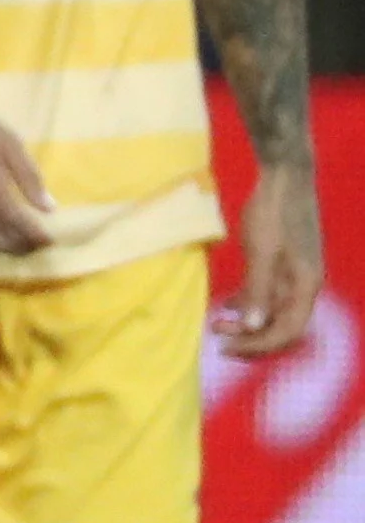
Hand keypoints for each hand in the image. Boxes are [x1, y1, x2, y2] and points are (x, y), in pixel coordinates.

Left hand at [220, 171, 323, 358]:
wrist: (284, 176)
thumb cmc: (273, 211)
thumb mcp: (261, 251)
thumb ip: (258, 288)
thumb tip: (252, 326)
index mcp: (305, 285)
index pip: (287, 331)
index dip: (257, 345)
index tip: (225, 347)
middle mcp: (304, 285)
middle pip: (282, 327)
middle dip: (252, 338)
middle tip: (218, 338)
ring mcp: (295, 274)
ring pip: (274, 312)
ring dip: (248, 323)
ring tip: (217, 324)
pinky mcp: (283, 262)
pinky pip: (268, 294)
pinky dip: (249, 304)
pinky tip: (226, 306)